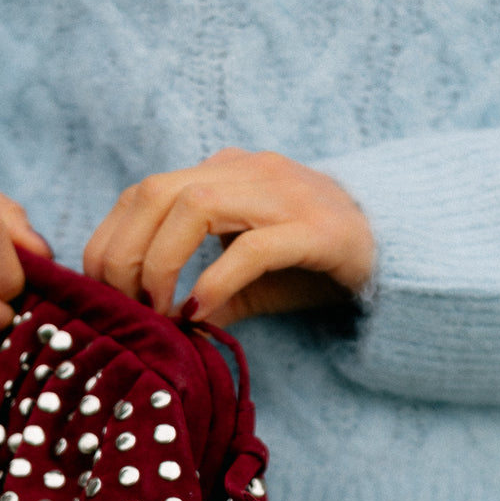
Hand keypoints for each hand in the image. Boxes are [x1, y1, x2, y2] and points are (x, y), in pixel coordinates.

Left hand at [83, 147, 375, 326]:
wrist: (399, 252)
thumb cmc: (315, 264)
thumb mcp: (247, 281)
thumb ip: (202, 294)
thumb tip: (155, 328)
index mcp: (222, 174)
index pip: (141, 192)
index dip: (109, 240)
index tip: (100, 292)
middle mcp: (247, 172)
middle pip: (156, 192)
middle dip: (124, 253)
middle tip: (123, 306)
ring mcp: (283, 195)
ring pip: (195, 205)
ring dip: (161, 262)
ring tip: (159, 310)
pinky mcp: (316, 229)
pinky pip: (252, 247)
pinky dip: (216, 280)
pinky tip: (199, 313)